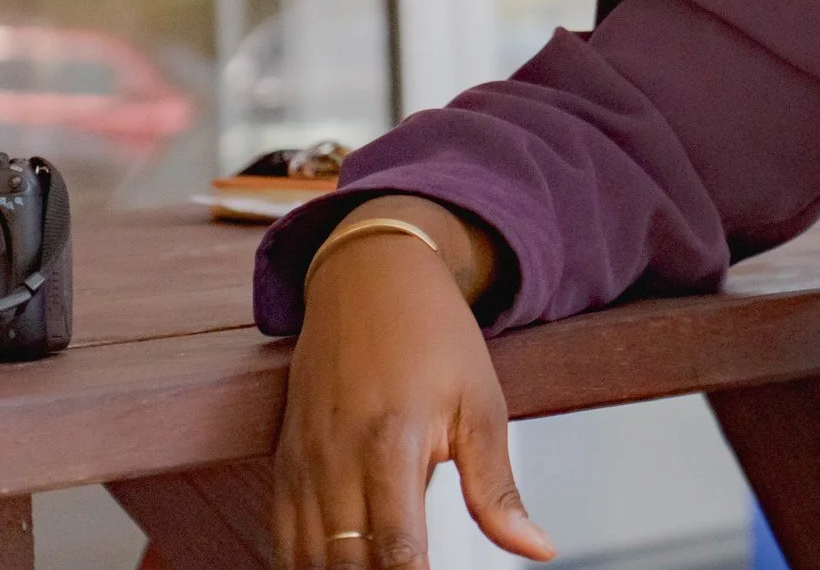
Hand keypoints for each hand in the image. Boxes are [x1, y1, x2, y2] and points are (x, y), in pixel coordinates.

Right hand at [272, 197, 554, 568]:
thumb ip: (498, 489)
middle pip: (347, 564)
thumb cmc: (434, 335)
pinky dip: (306, 565)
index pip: (396, 550)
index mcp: (392, 443)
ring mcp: (302, 463)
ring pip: (305, 560)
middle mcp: (335, 458)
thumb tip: (537, 550)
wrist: (370, 277)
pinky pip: (282, 537)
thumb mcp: (482, 404)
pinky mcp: (284, 463)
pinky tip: (338, 568)